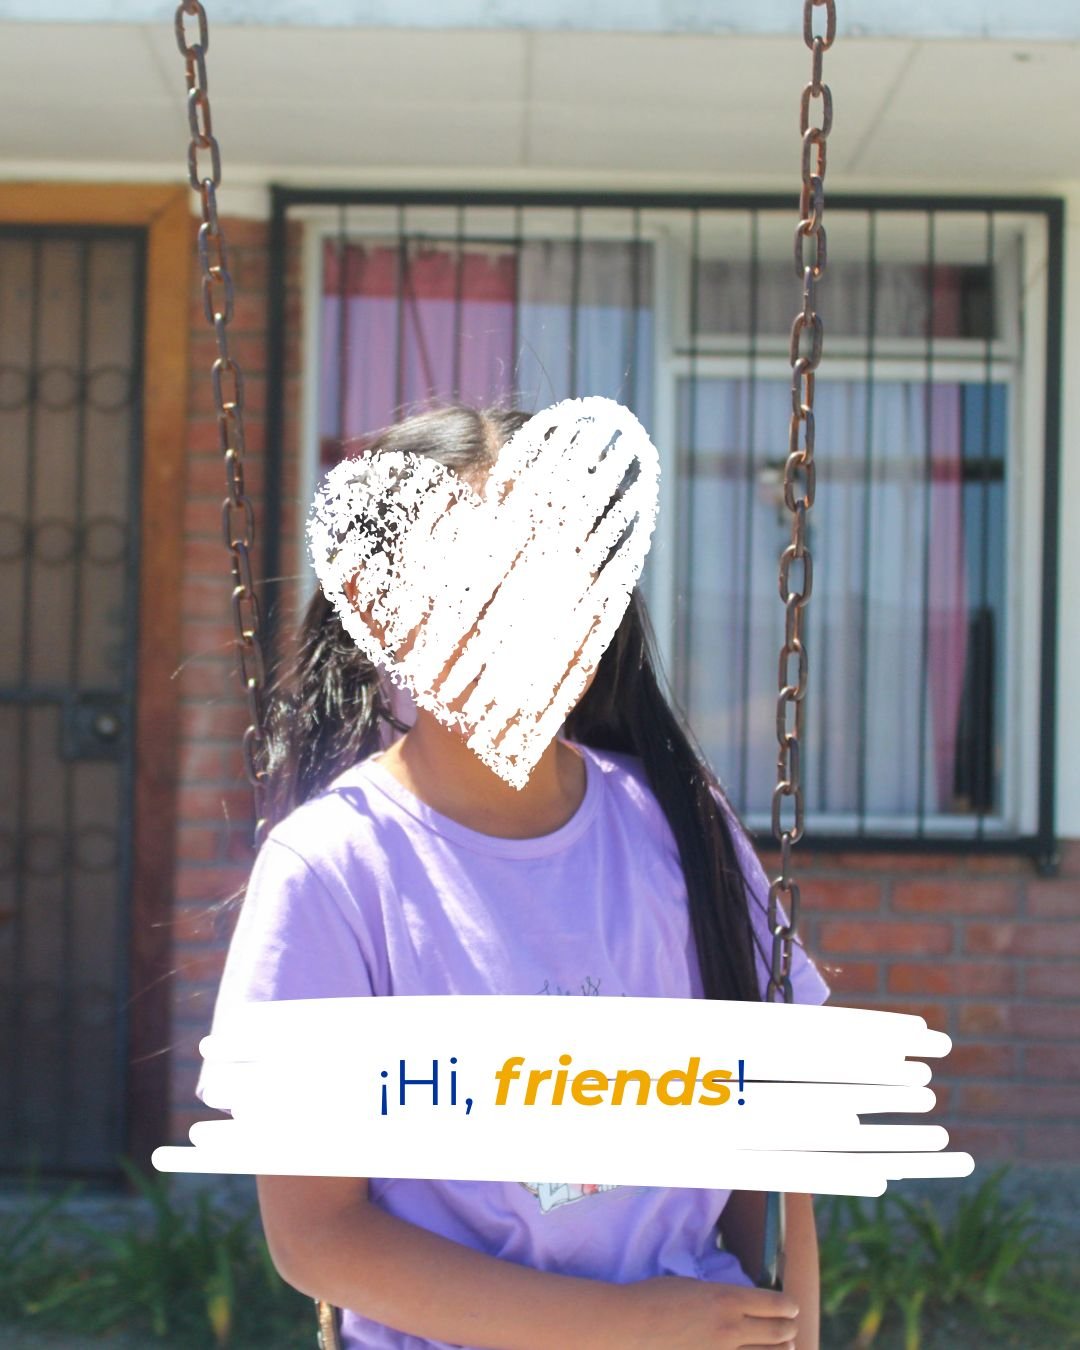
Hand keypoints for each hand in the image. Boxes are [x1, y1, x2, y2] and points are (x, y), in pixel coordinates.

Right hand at [603, 1275, 798, 1348]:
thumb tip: (739, 1306)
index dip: (787, 1305)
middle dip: (788, 1329)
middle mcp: (732, 1328)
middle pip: (779, 1332)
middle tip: (789, 1328)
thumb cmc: (655, 1298)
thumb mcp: (694, 1288)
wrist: (629, 1325)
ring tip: (782, 1347)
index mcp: (727, 1299)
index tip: (790, 1307)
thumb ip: (721, 1298)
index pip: (775, 1303)